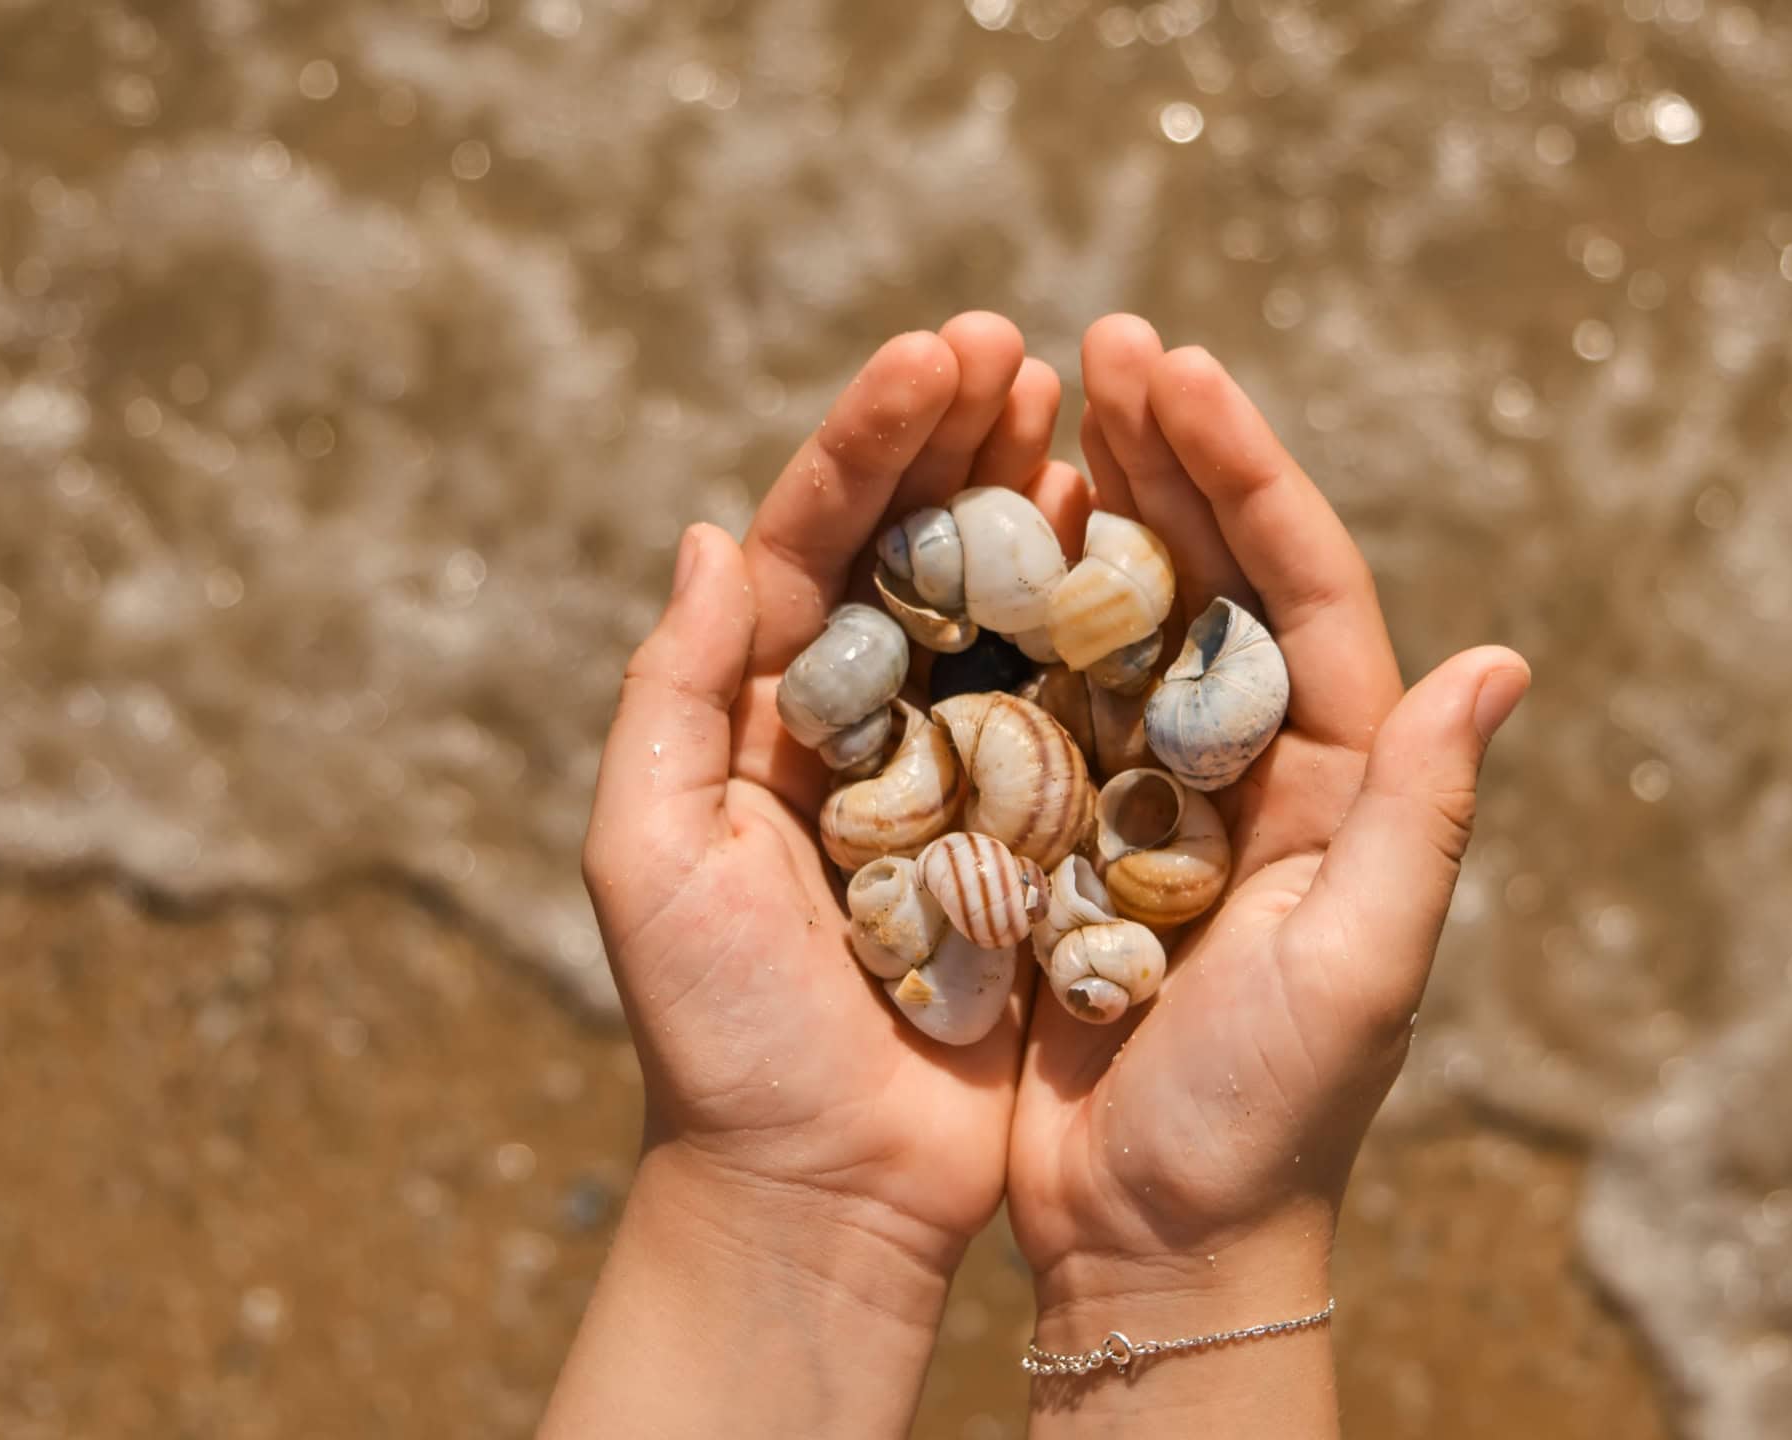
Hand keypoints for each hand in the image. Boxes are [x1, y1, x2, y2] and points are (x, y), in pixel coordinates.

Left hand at [545, 315, 1086, 1438]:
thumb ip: (673, 692)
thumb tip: (711, 534)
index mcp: (761, 713)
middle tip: (1024, 348)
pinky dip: (1100, 626)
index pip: (812, 540)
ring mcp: (952, 775)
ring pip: (999, 609)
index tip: (940, 350)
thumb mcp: (653, 856)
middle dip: (961, 440)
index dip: (871, 440)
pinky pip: (1072, 711)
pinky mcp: (1031, 838)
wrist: (822, 1191)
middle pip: (911, 548)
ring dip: (1037, 504)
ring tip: (1089, 409)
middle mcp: (858, 723)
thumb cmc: (719, 1035)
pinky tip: (1139, 548)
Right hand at [1006, 318, 1530, 1430]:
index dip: (1248, 470)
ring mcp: (1159, 795)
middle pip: (1219, 573)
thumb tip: (1502, 662)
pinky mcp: (1073, 837)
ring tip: (1044, 401)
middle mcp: (1256, 765)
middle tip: (1107, 341)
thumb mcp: (1362, 964)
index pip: (1307, 587)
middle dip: (1172, 452)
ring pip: (1129, 616)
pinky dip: (1019, 614)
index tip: (1180, 367)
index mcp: (1340, 779)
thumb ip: (1422, 815)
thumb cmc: (1270, 1120)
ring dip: (1096, 504)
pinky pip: (1047, 698)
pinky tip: (979, 542)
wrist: (1157, 1241)